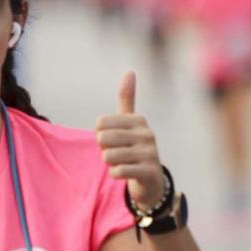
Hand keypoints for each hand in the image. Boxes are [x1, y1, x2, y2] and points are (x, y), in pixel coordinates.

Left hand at [95, 70, 164, 210]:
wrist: (150, 179)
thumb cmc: (134, 147)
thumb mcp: (130, 123)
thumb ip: (127, 99)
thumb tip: (130, 71)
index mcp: (139, 120)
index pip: (101, 124)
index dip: (100, 135)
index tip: (113, 140)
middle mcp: (147, 134)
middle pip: (104, 139)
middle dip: (103, 150)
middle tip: (116, 154)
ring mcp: (150, 153)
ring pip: (109, 156)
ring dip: (110, 163)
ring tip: (121, 163)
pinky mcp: (149, 172)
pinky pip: (118, 171)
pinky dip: (115, 174)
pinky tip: (124, 173)